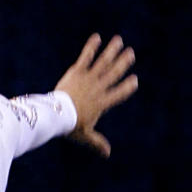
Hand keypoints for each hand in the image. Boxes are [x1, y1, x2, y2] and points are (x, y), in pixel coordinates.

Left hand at [55, 34, 138, 157]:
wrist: (56, 114)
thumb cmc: (70, 126)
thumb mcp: (85, 136)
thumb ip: (97, 142)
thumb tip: (108, 154)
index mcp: (103, 103)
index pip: (119, 94)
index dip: (127, 87)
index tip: (134, 80)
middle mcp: (99, 88)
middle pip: (114, 74)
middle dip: (123, 63)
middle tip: (131, 53)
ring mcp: (89, 79)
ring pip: (103, 63)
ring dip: (112, 51)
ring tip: (118, 40)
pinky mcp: (77, 72)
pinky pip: (86, 58)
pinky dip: (91, 47)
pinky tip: (97, 37)